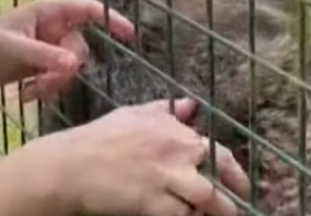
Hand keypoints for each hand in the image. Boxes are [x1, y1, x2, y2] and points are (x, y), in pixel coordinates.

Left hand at [0, 0, 134, 101]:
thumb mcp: (13, 49)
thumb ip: (44, 56)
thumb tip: (76, 64)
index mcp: (48, 13)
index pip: (88, 10)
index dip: (111, 19)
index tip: (129, 35)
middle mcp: (53, 29)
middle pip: (80, 49)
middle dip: (65, 70)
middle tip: (43, 83)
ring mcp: (49, 49)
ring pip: (70, 69)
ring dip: (53, 84)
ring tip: (28, 92)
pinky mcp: (42, 67)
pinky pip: (58, 80)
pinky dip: (45, 90)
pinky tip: (24, 96)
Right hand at [17, 98, 249, 215]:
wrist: (71, 166)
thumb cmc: (98, 138)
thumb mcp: (132, 115)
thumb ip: (165, 111)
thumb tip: (191, 106)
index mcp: (173, 130)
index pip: (217, 151)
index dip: (233, 172)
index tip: (239, 185)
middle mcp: (176, 152)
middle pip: (219, 177)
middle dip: (232, 198)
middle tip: (235, 209)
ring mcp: (167, 179)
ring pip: (208, 201)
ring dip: (215, 213)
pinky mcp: (155, 204)